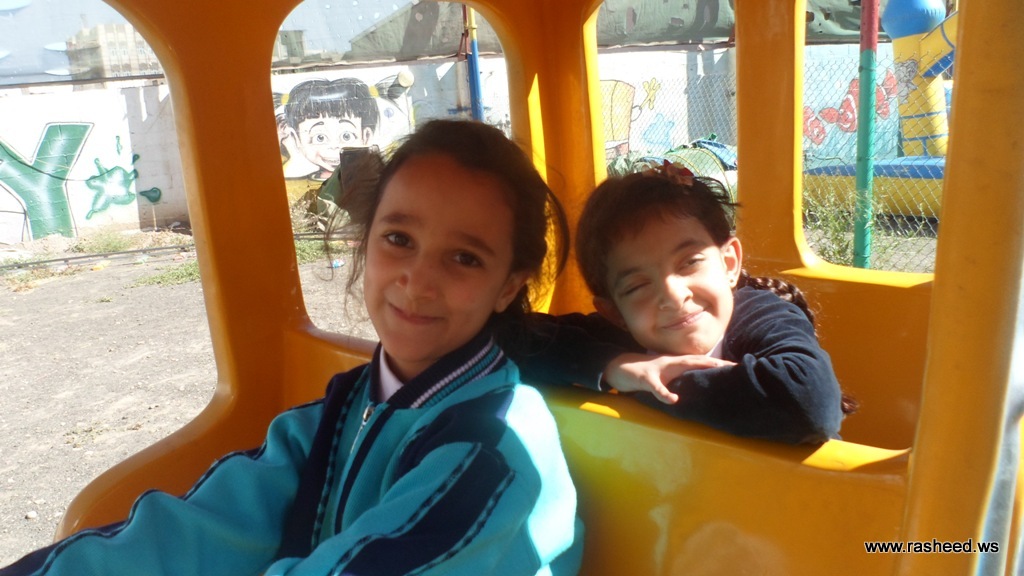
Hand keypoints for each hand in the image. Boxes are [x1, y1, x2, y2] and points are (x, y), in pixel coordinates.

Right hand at [603, 353, 735, 403]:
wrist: (618, 367)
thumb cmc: (643, 374)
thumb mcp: (662, 378)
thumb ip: (677, 380)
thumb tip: (694, 386)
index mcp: (674, 364)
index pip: (699, 362)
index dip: (717, 363)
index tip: (735, 366)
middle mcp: (669, 363)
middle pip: (695, 361)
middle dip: (714, 363)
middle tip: (733, 366)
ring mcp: (657, 370)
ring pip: (678, 368)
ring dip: (696, 368)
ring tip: (713, 371)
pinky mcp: (644, 379)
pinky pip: (655, 386)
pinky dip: (664, 393)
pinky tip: (672, 399)